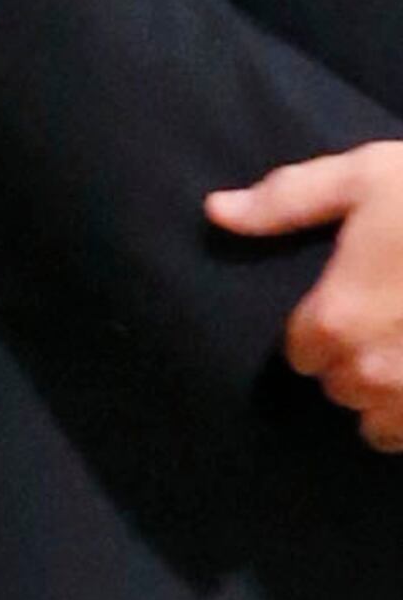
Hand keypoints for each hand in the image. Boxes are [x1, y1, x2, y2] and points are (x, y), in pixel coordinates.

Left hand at [205, 141, 402, 445]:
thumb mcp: (367, 178)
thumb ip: (289, 201)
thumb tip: (215, 211)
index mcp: (334, 321)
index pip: (303, 353)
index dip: (330, 324)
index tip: (362, 299)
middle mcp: (369, 374)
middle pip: (341, 387)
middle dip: (362, 358)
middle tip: (401, 316)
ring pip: (379, 421)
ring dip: (393, 394)